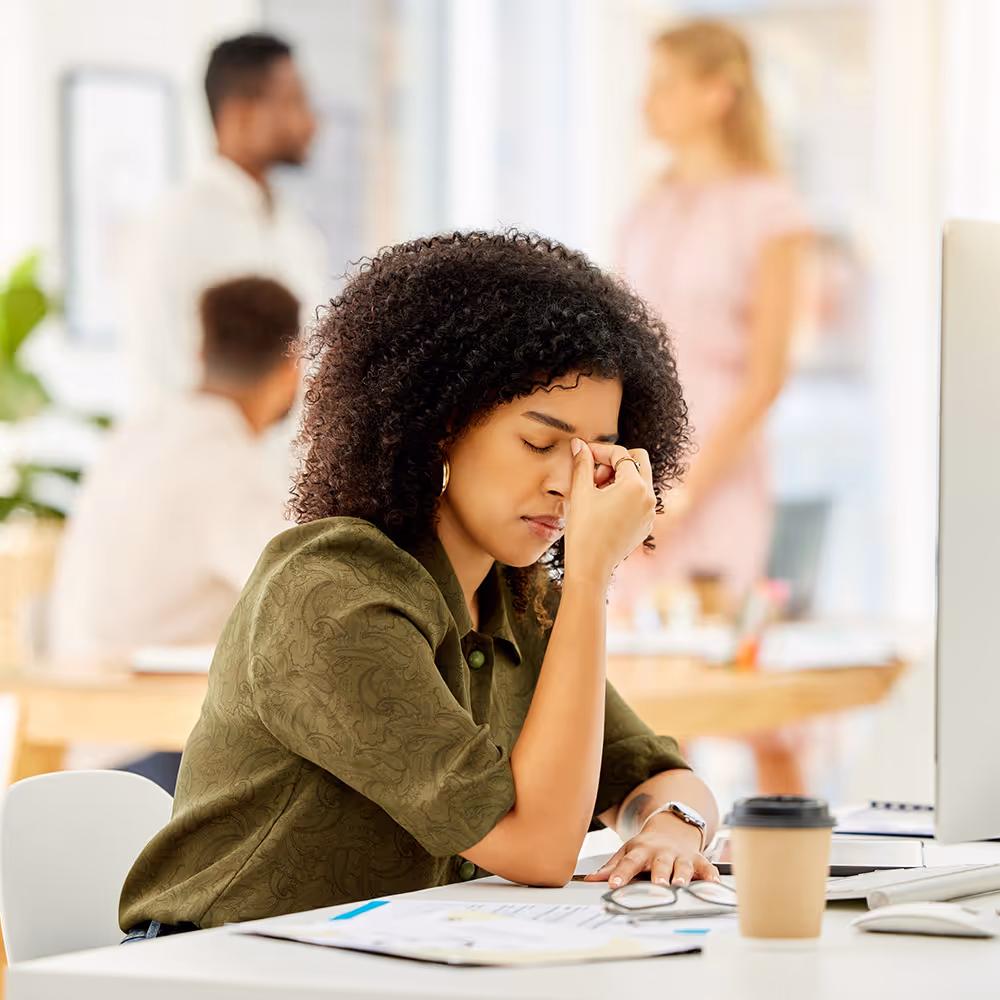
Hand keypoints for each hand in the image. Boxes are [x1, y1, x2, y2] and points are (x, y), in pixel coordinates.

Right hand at [563, 439, 655, 586]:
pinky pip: (640, 499)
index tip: (584, 454)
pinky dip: (625, 495)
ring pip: (640, 481)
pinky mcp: (646, 524)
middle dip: (616, 462)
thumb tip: (578, 444)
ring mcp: (650, 512)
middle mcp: (649, 497)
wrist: (590, 567)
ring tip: (596, 492)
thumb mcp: (581, 493)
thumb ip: (582, 463)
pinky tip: (604, 507)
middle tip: (595, 473)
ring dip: (620, 478)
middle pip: (639, 461)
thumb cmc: (583, 530)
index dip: (600, 451)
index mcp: (635, 486)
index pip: (621, 454)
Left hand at [583, 813, 719, 887]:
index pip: (629, 862)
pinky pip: (707, 868)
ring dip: (682, 874)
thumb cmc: (647, 847)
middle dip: (658, 873)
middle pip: (659, 863)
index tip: (613, 883)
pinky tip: (715, 884)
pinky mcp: (698, 860)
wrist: (672, 829)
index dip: (620, 873)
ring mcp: (681, 856)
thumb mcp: (628, 851)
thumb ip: (612, 866)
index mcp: (642, 850)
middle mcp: (662, 852)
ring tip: (680, 884)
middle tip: (657, 883)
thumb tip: (590, 880)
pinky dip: (711, 876)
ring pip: (682, 866)